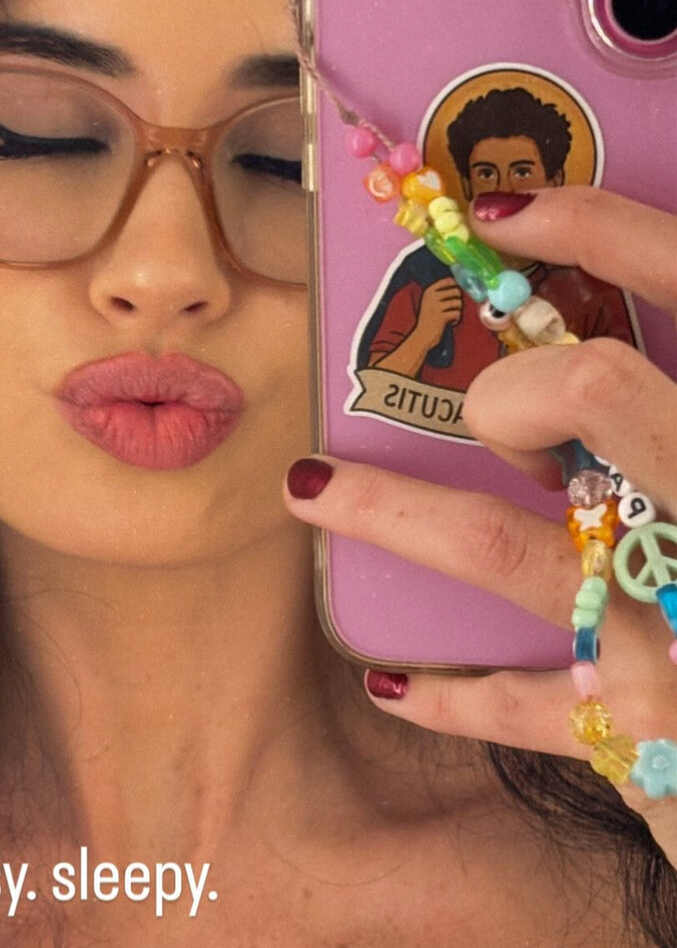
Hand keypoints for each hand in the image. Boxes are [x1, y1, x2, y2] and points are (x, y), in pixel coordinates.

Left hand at [285, 185, 676, 853]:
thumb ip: (664, 422)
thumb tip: (582, 398)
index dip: (601, 229)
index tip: (512, 210)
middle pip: (588, 396)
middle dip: (513, 385)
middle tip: (481, 403)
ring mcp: (675, 632)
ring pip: (499, 548)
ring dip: (389, 512)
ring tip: (308, 486)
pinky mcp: (640, 737)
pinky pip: (517, 702)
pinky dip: (444, 690)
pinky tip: (391, 677)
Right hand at [413, 276, 463, 353]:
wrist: (422, 336)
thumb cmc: (429, 319)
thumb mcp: (430, 302)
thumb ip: (441, 293)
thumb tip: (459, 286)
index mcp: (429, 291)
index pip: (448, 280)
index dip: (456, 286)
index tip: (455, 295)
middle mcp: (431, 296)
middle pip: (456, 291)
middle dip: (458, 300)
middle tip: (453, 308)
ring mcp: (435, 306)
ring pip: (458, 302)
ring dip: (458, 310)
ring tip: (452, 316)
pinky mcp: (441, 317)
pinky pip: (457, 313)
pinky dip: (457, 319)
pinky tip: (451, 322)